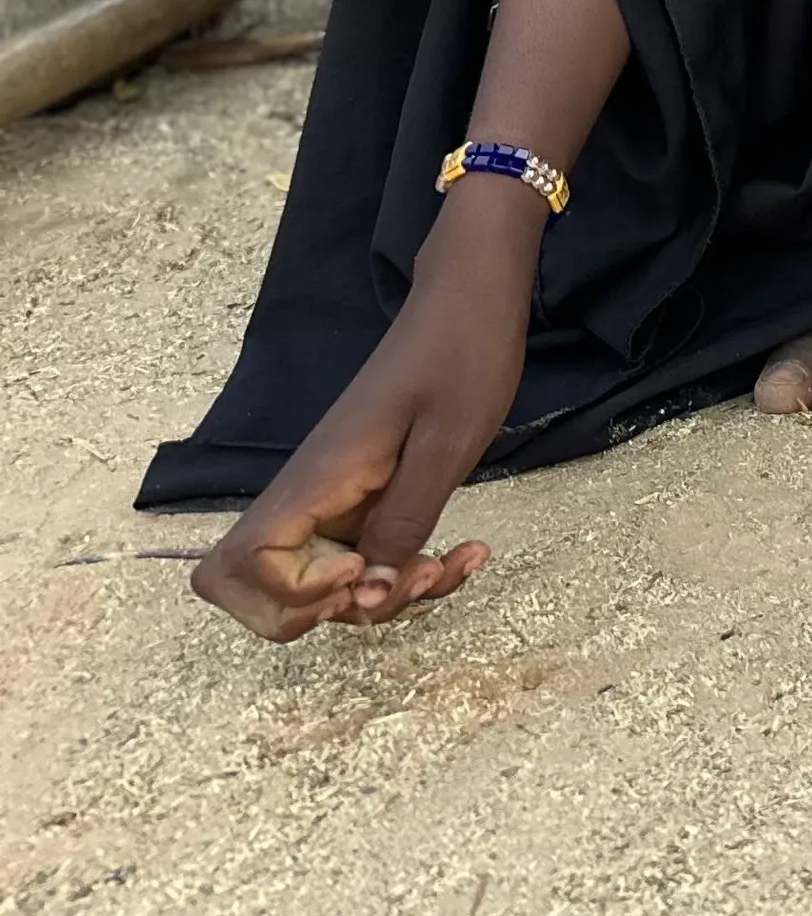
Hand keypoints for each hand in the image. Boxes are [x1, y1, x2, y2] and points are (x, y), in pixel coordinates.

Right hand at [191, 182, 541, 639]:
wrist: (470, 302)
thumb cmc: (462, 357)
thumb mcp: (448, 442)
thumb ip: (404, 520)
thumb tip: (365, 587)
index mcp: (316, 479)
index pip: (238, 567)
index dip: (292, 593)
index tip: (360, 567)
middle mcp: (309, 498)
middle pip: (260, 594)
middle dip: (332, 613)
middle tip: (405, 578)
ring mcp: (332, 504)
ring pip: (319, 588)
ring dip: (381, 597)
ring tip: (452, 564)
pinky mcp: (360, 504)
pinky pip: (360, 563)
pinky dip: (402, 572)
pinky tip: (461, 553)